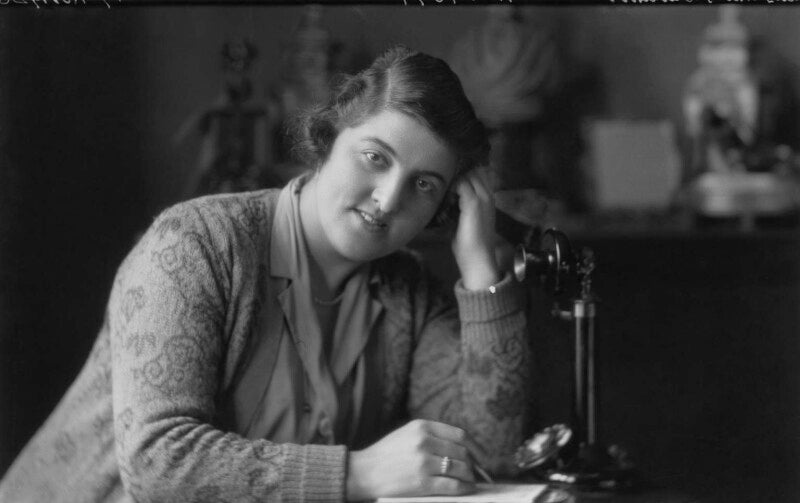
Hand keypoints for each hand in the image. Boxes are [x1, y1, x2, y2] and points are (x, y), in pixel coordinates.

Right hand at [346, 419, 475, 500]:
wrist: (362, 472)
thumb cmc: (386, 455)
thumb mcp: (407, 434)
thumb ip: (431, 436)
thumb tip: (462, 448)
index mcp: (422, 426)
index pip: (460, 435)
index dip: (474, 447)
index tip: (480, 456)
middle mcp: (424, 441)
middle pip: (462, 452)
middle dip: (472, 464)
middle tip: (475, 472)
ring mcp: (423, 462)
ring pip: (461, 468)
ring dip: (470, 476)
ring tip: (471, 481)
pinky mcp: (422, 483)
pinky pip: (453, 485)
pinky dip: (464, 487)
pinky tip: (466, 488)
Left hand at [451, 167, 500, 289]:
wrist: (478, 257)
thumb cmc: (471, 244)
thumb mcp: (465, 221)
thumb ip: (460, 208)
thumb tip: (447, 200)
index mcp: (488, 200)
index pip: (480, 174)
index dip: (466, 173)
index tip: (453, 176)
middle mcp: (488, 196)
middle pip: (476, 171)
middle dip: (461, 172)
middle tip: (447, 179)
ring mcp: (482, 198)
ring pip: (470, 174)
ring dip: (457, 178)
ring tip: (446, 186)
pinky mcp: (473, 202)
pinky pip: (462, 183)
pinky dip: (452, 186)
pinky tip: (446, 195)